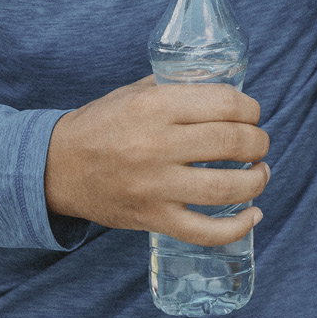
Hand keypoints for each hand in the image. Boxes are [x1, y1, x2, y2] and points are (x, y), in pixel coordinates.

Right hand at [44, 77, 269, 244]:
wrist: (55, 168)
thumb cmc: (103, 124)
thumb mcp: (138, 91)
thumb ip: (180, 86)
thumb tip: (228, 87)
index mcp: (156, 107)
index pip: (225, 103)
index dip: (250, 109)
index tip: (253, 114)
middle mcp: (157, 146)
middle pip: (232, 143)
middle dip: (258, 142)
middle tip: (259, 143)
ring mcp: (155, 187)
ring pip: (226, 188)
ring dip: (257, 180)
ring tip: (260, 173)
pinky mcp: (152, 219)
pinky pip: (204, 231)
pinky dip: (236, 228)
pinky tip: (253, 215)